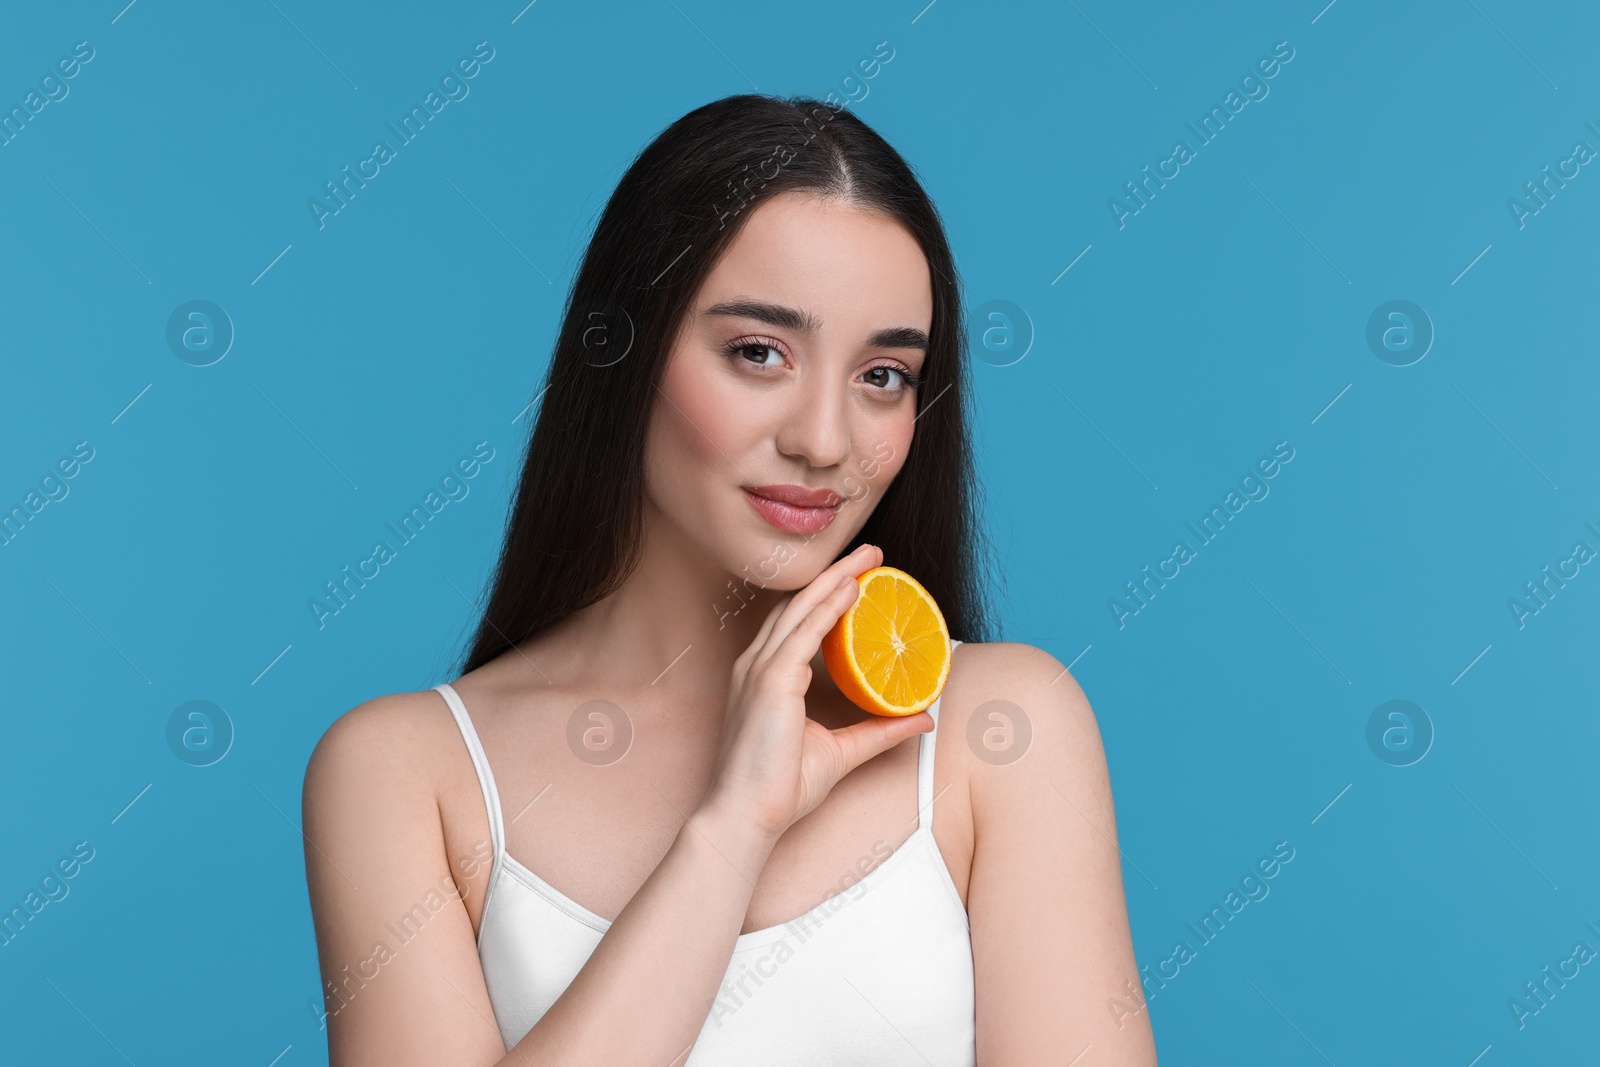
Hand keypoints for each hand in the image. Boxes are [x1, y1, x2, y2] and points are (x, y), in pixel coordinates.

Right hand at [700, 543, 935, 840]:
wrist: (746, 816)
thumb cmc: (780, 788)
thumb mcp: (843, 751)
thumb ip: (880, 731)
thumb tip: (922, 719)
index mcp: (766, 677)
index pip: (798, 622)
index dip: (827, 596)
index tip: (859, 578)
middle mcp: (758, 665)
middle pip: (799, 605)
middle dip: (835, 575)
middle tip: (870, 553)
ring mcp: (760, 670)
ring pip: (802, 609)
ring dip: (836, 579)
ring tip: (868, 559)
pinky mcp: (770, 681)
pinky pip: (804, 633)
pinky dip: (828, 607)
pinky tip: (852, 589)